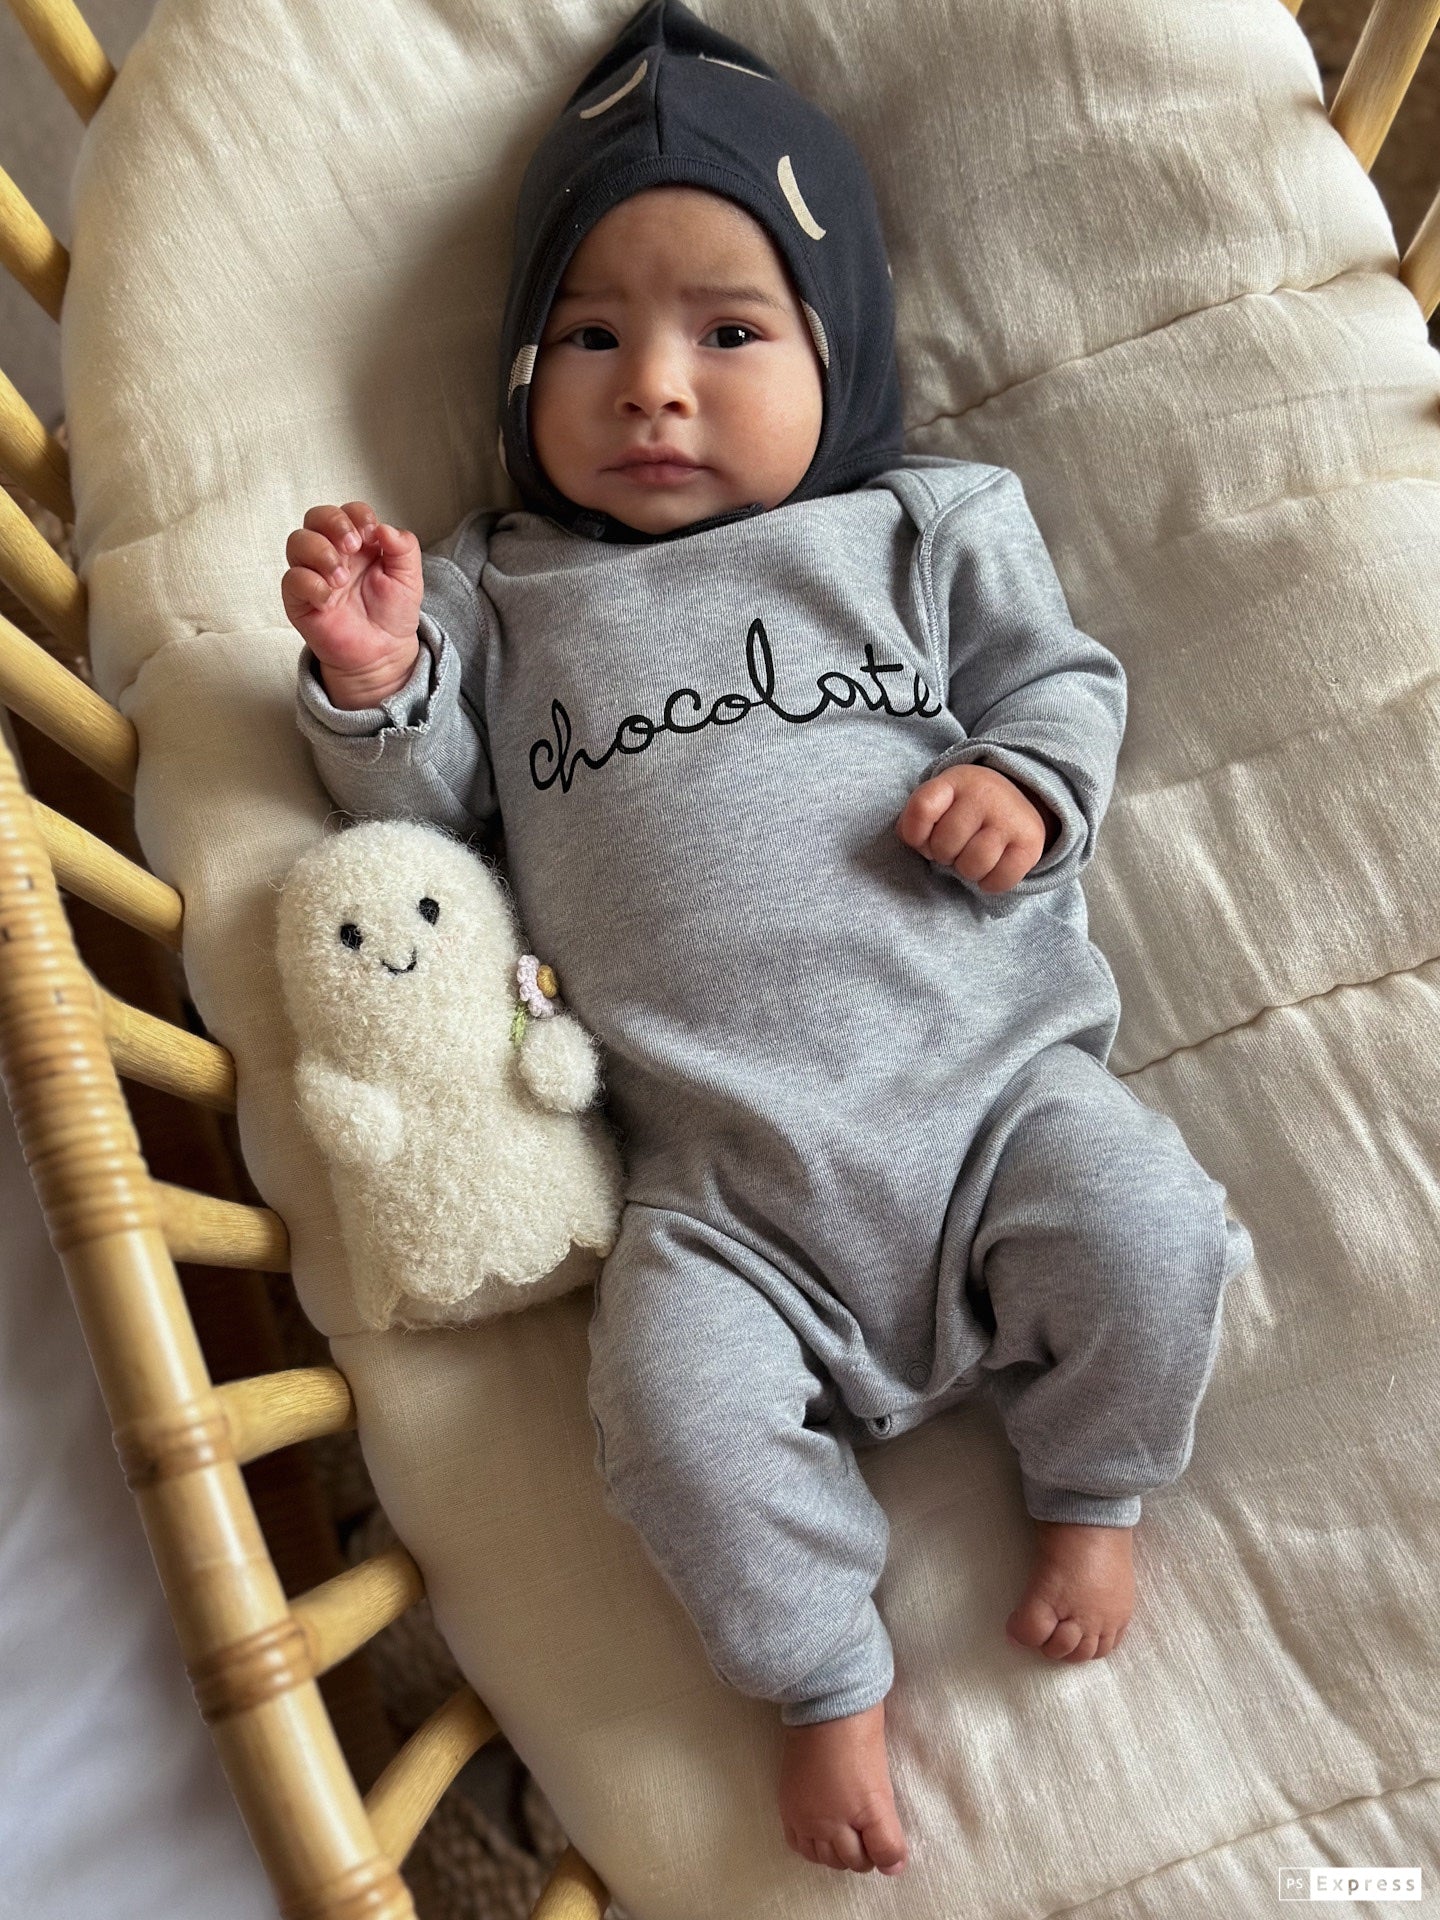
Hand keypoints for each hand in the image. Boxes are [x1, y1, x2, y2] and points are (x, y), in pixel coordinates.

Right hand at [282, 500, 423, 708]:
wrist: (384, 652)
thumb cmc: (392, 613)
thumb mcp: (410, 578)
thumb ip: (404, 548)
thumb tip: (385, 528)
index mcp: (358, 543)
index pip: (347, 511)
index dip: (357, 515)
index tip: (371, 534)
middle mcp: (332, 552)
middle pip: (315, 516)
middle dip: (333, 523)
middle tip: (352, 546)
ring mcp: (313, 574)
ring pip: (297, 542)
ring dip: (321, 552)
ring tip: (342, 578)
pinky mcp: (300, 599)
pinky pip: (292, 580)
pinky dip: (310, 584)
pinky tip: (329, 599)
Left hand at [895, 762, 1054, 892]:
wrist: (1016, 802)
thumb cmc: (964, 809)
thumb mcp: (939, 801)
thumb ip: (917, 819)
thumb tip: (919, 844)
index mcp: (955, 781)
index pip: (922, 808)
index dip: (915, 834)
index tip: (923, 837)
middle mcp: (984, 794)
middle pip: (944, 845)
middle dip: (943, 855)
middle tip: (956, 846)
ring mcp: (1009, 818)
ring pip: (972, 866)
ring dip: (966, 871)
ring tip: (972, 856)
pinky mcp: (1030, 843)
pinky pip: (998, 881)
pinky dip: (990, 883)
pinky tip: (992, 867)